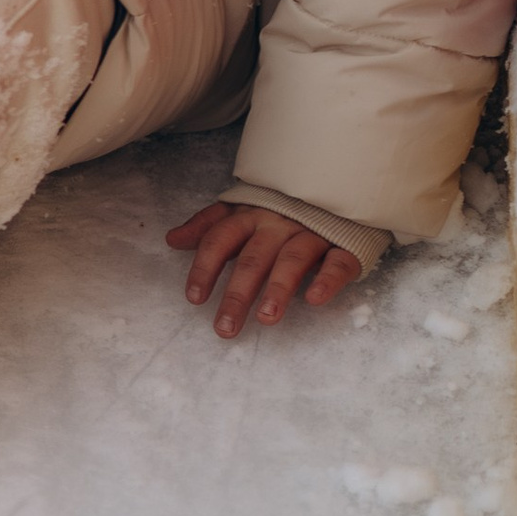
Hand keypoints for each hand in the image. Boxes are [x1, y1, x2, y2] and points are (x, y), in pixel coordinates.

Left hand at [166, 201, 362, 338]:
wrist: (338, 188)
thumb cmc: (282, 207)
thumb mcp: (242, 212)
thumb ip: (209, 226)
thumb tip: (172, 239)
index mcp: (251, 215)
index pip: (221, 239)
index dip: (205, 267)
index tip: (194, 298)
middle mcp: (278, 223)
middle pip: (253, 259)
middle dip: (237, 294)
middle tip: (225, 328)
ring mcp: (313, 232)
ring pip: (293, 260)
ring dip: (278, 289)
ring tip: (266, 318)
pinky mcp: (345, 245)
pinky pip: (338, 261)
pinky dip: (327, 279)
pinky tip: (314, 299)